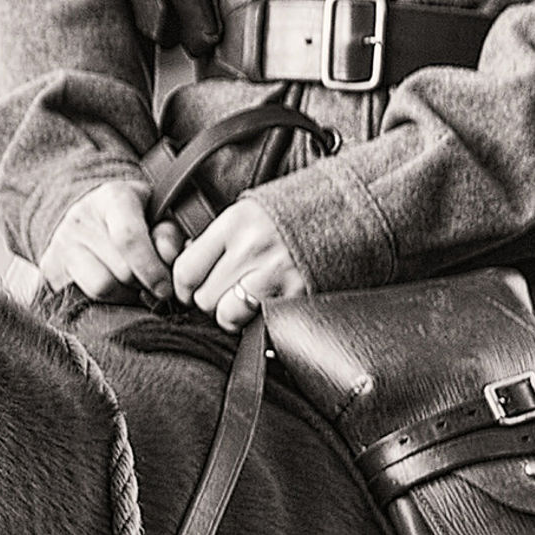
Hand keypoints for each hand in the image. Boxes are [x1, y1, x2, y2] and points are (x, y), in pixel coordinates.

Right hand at [39, 178, 179, 299]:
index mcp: (113, 198)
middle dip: (141, 283)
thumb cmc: (133, 219)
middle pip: (120, 270)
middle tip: (148, 282)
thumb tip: (168, 256)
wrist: (89, 216)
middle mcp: (81, 218)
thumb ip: (168, 234)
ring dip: (122, 295)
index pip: (129, 238)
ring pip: (101, 288)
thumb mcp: (156, 216)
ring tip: (128, 286)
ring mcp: (61, 243)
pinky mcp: (49, 268)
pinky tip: (111, 292)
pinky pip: (81, 298)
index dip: (151, 269)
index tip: (165, 289)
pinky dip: (102, 302)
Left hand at [173, 198, 305, 327]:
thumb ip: (219, 239)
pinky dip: (258, 322)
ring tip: (245, 302)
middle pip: (204, 298)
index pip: (186, 269)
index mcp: (236, 222)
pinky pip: (259, 325)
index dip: (185, 286)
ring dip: (232, 315)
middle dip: (212, 299)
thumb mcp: (251, 211)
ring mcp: (274, 274)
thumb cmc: (297, 210)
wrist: (349, 209)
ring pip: (226, 316)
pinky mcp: (296, 296)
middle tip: (226, 292)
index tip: (192, 289)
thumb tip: (188, 267)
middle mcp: (252, 247)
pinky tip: (265, 308)